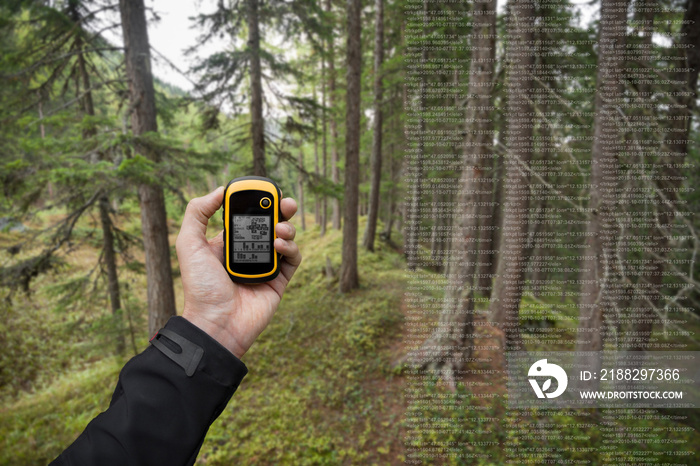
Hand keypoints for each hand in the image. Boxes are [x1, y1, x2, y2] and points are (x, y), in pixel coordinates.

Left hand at [175, 186, 300, 358]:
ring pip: (285, 238)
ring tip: (280, 228)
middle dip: (281, 210)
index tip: (263, 191)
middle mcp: (247, 252)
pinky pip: (293, 259)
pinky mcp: (278, 281)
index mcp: (227, 242)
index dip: (257, 202)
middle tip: (285, 203)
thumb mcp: (189, 244)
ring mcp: (265, 266)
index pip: (247, 215)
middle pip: (270, 223)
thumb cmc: (200, 287)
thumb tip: (219, 190)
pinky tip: (279, 245)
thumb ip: (198, 213)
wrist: (215, 324)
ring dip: (287, 227)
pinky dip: (291, 247)